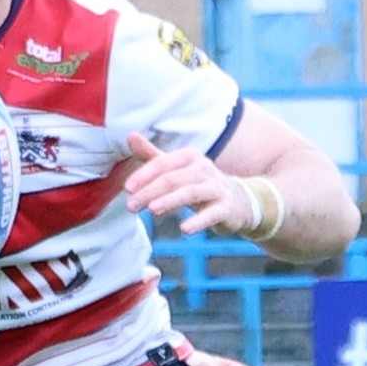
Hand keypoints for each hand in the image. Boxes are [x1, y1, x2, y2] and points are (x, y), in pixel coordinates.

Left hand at [124, 132, 257, 236]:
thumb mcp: (176, 168)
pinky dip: (199, 221)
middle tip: (131, 206)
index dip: (143, 175)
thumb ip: (153, 155)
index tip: (127, 189)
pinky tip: (185, 229)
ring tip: (152, 210)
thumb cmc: (199, 183)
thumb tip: (130, 136)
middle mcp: (203, 168)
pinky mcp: (226, 207)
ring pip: (191, 193)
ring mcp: (216, 187)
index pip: (162, 164)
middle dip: (150, 192)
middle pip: (173, 179)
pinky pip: (212, 214)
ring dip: (170, 201)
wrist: (239, 201)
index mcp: (188, 157)